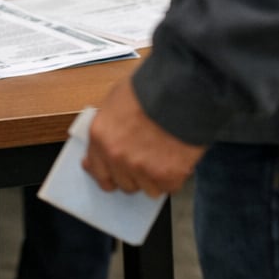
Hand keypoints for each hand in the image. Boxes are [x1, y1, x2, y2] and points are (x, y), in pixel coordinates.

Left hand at [84, 78, 206, 197]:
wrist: (182, 90)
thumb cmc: (150, 89)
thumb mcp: (116, 102)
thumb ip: (109, 128)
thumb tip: (106, 144)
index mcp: (100, 137)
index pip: (97, 170)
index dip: (107, 174)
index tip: (112, 175)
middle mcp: (117, 157)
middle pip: (124, 184)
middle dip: (134, 176)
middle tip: (147, 162)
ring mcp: (142, 169)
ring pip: (148, 189)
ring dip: (156, 178)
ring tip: (165, 158)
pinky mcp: (168, 176)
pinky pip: (169, 187)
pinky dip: (175, 177)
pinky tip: (178, 160)